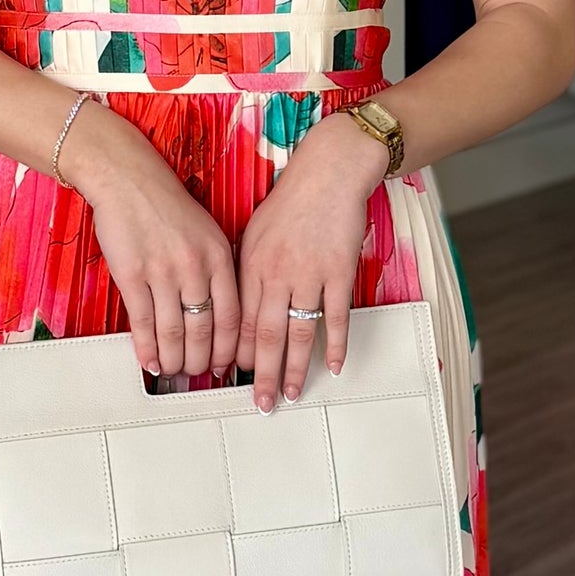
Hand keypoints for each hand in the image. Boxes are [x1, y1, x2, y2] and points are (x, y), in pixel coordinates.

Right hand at [59, 101, 237, 376]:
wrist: (127, 177)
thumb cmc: (165, 203)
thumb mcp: (207, 231)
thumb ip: (217, 268)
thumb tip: (220, 312)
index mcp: (218, 256)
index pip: (232, 316)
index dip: (229, 348)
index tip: (226, 364)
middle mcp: (194, 266)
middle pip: (204, 330)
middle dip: (202, 360)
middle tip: (198, 374)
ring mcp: (162, 271)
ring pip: (174, 331)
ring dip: (174, 359)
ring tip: (173, 371)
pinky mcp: (131, 274)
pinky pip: (143, 322)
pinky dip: (147, 347)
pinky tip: (148, 360)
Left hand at [236, 109, 387, 412]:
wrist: (328, 173)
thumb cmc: (290, 202)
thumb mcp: (252, 233)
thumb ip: (245, 271)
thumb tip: (236, 307)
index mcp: (250, 266)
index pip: (240, 321)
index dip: (238, 354)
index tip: (234, 377)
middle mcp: (276, 274)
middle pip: (266, 335)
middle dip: (261, 374)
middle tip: (261, 402)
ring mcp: (309, 275)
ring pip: (299, 332)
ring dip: (296, 368)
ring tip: (292, 393)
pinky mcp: (339, 272)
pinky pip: (336, 317)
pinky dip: (336, 344)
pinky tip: (335, 364)